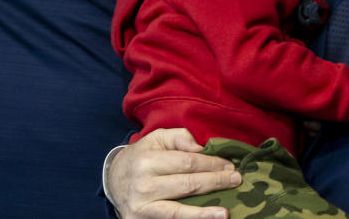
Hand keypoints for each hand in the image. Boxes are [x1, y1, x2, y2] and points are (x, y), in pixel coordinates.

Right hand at [108, 128, 240, 218]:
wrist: (112, 180)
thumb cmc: (142, 157)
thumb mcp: (156, 139)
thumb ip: (179, 137)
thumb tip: (200, 147)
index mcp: (148, 161)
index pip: (187, 163)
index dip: (211, 164)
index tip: (229, 165)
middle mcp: (144, 185)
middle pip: (187, 185)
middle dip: (215, 182)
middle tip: (236, 180)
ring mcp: (141, 208)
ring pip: (177, 211)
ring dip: (204, 213)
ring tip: (225, 213)